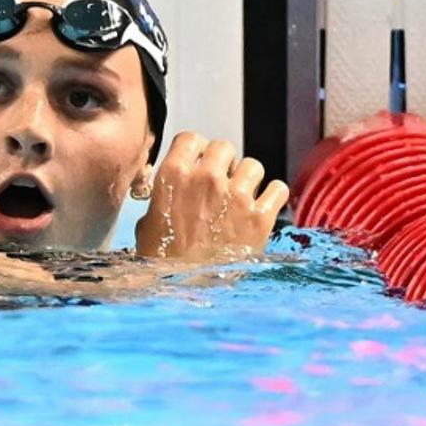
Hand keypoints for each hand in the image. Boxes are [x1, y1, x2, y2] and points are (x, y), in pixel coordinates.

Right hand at [135, 132, 289, 260]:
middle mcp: (206, 178)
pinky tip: (262, 204)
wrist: (184, 287)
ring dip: (247, 177)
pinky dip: (272, 195)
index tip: (197, 159)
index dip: (195, 149)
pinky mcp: (260, 217)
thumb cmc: (160, 258)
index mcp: (173, 175)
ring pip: (253, 165)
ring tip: (240, 194)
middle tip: (219, 178)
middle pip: (223, 147)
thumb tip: (172, 189)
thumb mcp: (147, 221)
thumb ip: (164, 196)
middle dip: (222, 161)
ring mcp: (236, 196)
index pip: (191, 138)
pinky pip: (278, 188)